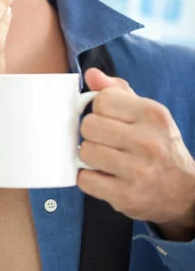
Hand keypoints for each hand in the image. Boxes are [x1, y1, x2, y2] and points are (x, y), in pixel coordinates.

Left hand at [78, 68, 194, 240]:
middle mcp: (148, 142)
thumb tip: (91, 74)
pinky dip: (89, 178)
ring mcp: (137, 171)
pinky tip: (103, 175)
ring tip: (105, 158)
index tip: (109, 119)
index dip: (99, 109)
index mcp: (153, 115)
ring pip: (85, 151)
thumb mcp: (147, 114)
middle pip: (89, 125)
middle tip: (105, 140)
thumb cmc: (160, 146)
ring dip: (90, 156)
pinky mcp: (125, 196)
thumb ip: (118, 91)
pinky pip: (85, 179)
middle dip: (92, 133)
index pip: (102, 100)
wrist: (184, 191)